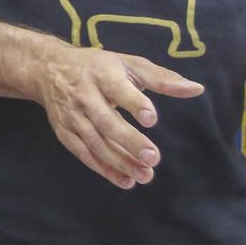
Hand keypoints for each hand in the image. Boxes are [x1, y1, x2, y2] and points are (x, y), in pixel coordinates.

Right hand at [32, 44, 203, 188]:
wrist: (48, 69)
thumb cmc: (98, 67)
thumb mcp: (129, 64)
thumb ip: (162, 78)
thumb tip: (196, 89)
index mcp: (101, 73)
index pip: (117, 89)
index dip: (133, 103)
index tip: (152, 119)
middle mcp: (84, 95)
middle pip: (105, 121)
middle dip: (129, 141)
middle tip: (153, 158)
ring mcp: (72, 116)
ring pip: (95, 142)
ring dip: (119, 162)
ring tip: (145, 175)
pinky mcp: (65, 132)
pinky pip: (84, 154)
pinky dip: (104, 170)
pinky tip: (125, 181)